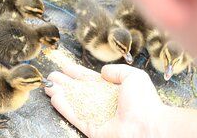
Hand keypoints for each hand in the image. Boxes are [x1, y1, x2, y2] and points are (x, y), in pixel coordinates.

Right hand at [45, 64, 168, 137]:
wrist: (149, 126)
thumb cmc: (145, 101)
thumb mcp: (133, 76)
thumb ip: (117, 70)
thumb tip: (103, 71)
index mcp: (113, 90)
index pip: (91, 79)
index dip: (77, 73)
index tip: (66, 67)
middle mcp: (104, 102)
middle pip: (79, 90)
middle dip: (65, 83)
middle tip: (51, 76)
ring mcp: (97, 116)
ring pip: (74, 102)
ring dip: (61, 93)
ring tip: (48, 86)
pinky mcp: (92, 129)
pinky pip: (75, 116)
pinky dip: (64, 107)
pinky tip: (54, 97)